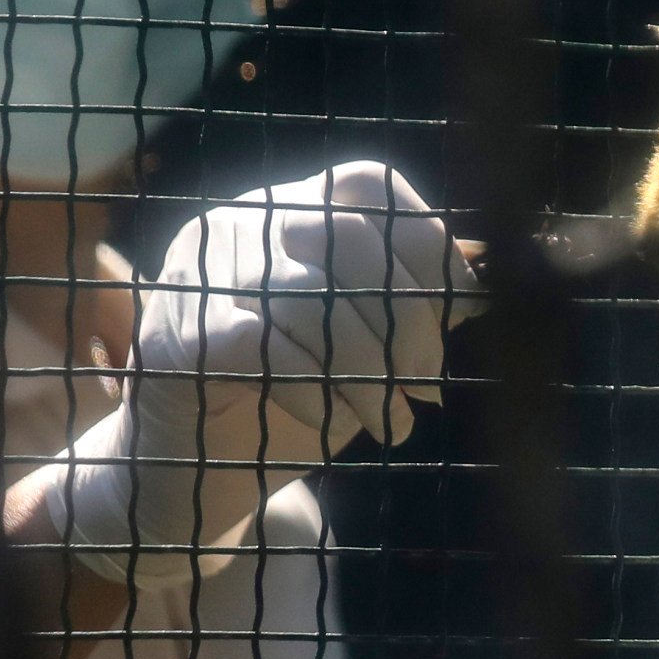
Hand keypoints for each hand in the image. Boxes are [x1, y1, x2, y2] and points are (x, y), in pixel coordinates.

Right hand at [30, 160, 465, 576]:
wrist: (188, 471)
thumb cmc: (288, 399)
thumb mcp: (362, 344)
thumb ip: (410, 309)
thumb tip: (483, 290)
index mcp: (286, 206)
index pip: (367, 187)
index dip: (428, 244)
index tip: (464, 311)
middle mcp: (239, 222)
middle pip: (347, 236)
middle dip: (408, 319)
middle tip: (427, 387)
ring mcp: (200, 274)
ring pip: (310, 298)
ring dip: (369, 370)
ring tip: (394, 421)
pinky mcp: (175, 336)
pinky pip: (264, 348)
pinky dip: (315, 389)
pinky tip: (337, 422)